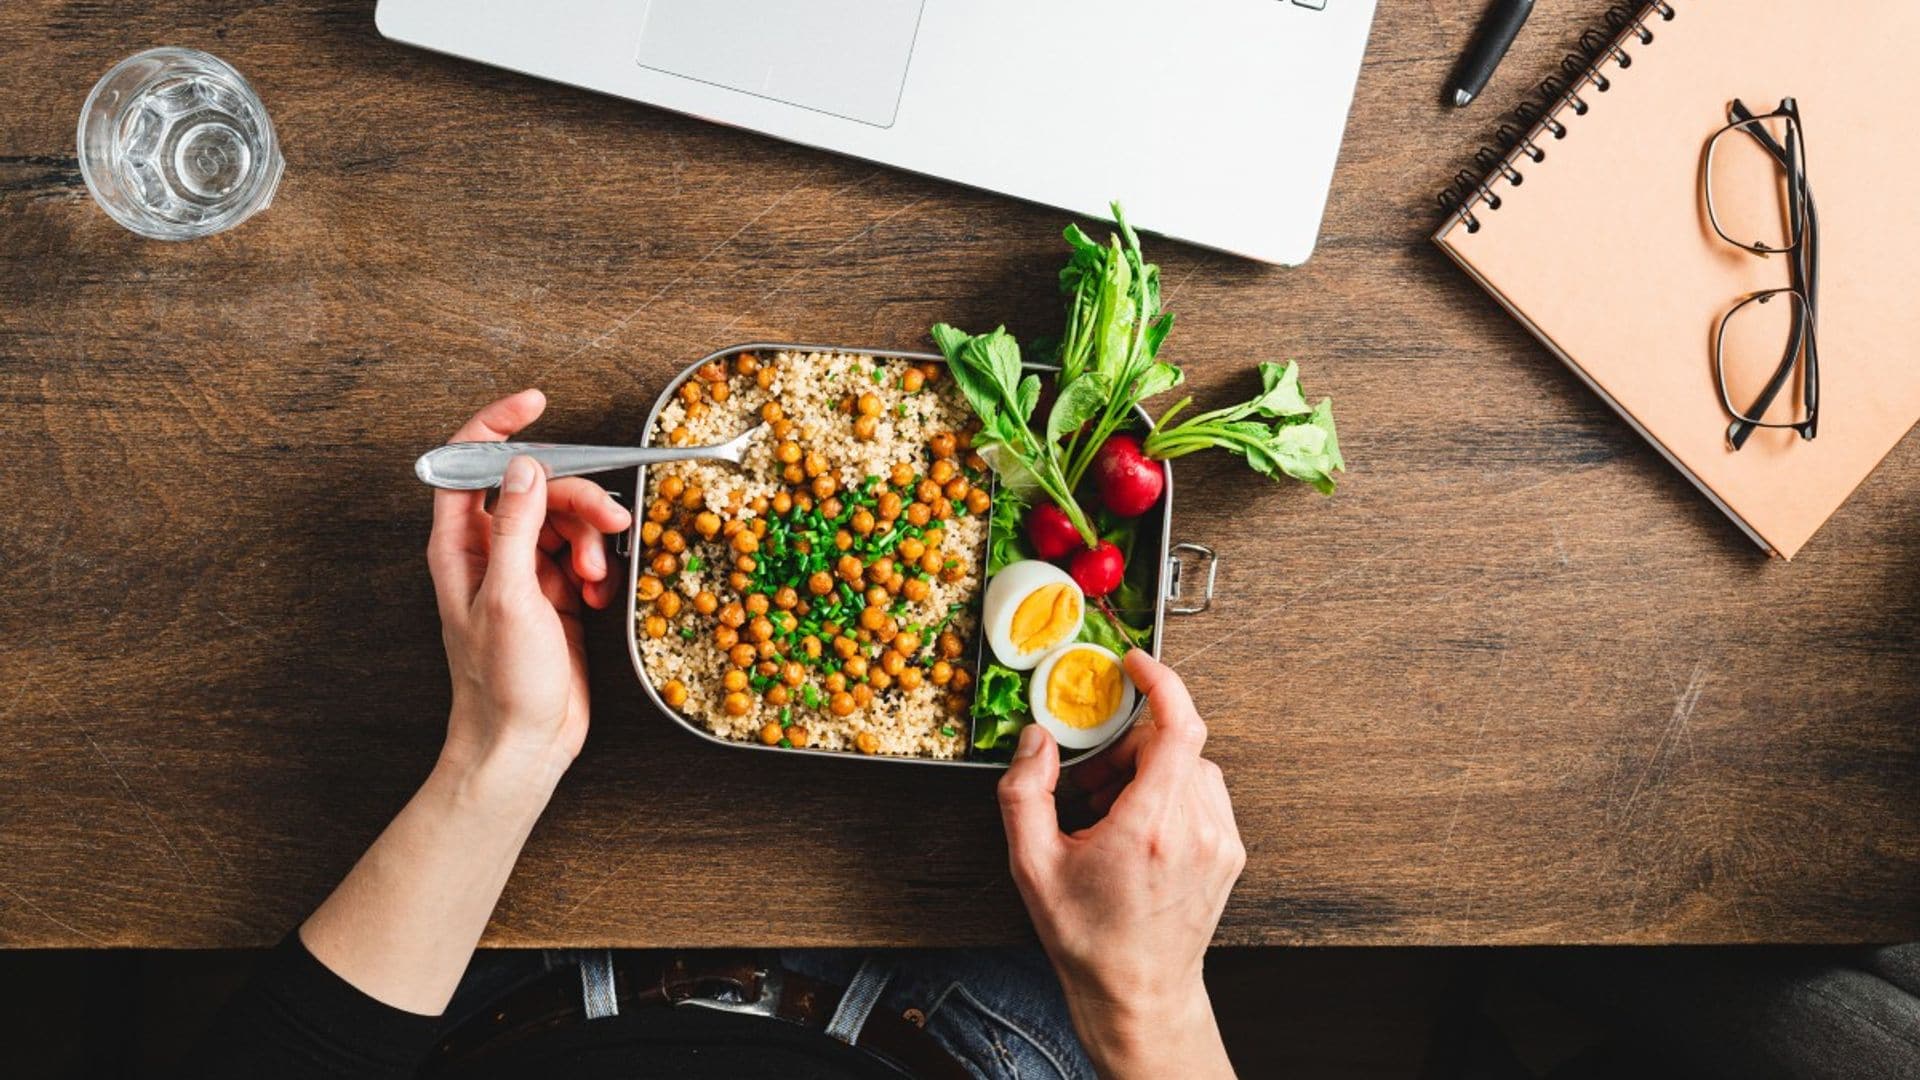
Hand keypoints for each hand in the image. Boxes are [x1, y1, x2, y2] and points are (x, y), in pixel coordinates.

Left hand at [426, 390, 632, 786]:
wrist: (523, 744)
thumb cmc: (502, 684)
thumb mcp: (509, 598)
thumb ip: (514, 527)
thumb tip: (523, 467)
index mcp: (460, 545)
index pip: (469, 462)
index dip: (498, 425)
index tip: (538, 402)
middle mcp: (488, 552)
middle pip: (536, 489)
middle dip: (577, 501)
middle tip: (609, 526)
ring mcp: (523, 573)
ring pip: (565, 522)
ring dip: (591, 541)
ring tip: (597, 577)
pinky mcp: (554, 595)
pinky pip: (582, 556)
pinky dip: (598, 570)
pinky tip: (600, 596)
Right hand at [998, 650, 1243, 1078]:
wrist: (1139, 994)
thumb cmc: (1088, 938)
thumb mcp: (1032, 865)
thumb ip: (1025, 792)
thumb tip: (1037, 741)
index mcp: (1151, 826)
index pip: (1178, 727)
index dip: (1161, 683)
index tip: (1136, 664)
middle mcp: (1197, 829)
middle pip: (1173, 745)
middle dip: (1127, 747)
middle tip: (1088, 782)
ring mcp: (1220, 842)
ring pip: (1190, 767)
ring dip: (1148, 770)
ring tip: (1108, 812)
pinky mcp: (1229, 853)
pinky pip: (1204, 794)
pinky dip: (1169, 793)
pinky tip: (1136, 827)